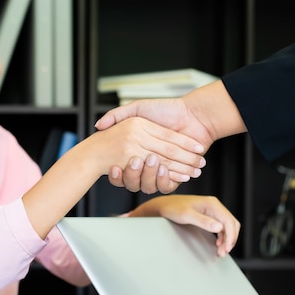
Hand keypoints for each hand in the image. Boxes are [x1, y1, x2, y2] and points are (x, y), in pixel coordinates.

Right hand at [81, 116, 205, 180]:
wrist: (196, 115)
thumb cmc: (168, 109)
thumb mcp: (137, 108)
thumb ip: (118, 114)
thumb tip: (99, 125)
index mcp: (138, 149)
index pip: (124, 164)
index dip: (117, 170)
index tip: (114, 166)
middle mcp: (148, 161)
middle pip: (135, 177)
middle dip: (133, 173)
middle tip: (134, 161)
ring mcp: (162, 170)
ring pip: (148, 183)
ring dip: (149, 175)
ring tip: (152, 161)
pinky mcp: (176, 177)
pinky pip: (166, 186)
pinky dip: (165, 179)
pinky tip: (165, 169)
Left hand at [129, 194, 240, 256]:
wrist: (164, 205)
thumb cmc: (173, 208)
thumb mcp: (187, 216)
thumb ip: (203, 221)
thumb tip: (219, 227)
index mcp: (212, 204)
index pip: (229, 221)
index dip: (231, 236)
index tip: (226, 248)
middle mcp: (214, 206)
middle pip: (231, 223)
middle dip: (230, 239)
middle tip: (223, 252)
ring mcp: (212, 210)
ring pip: (227, 226)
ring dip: (227, 239)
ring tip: (221, 251)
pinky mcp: (209, 215)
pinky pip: (221, 226)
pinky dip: (222, 236)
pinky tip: (218, 244)